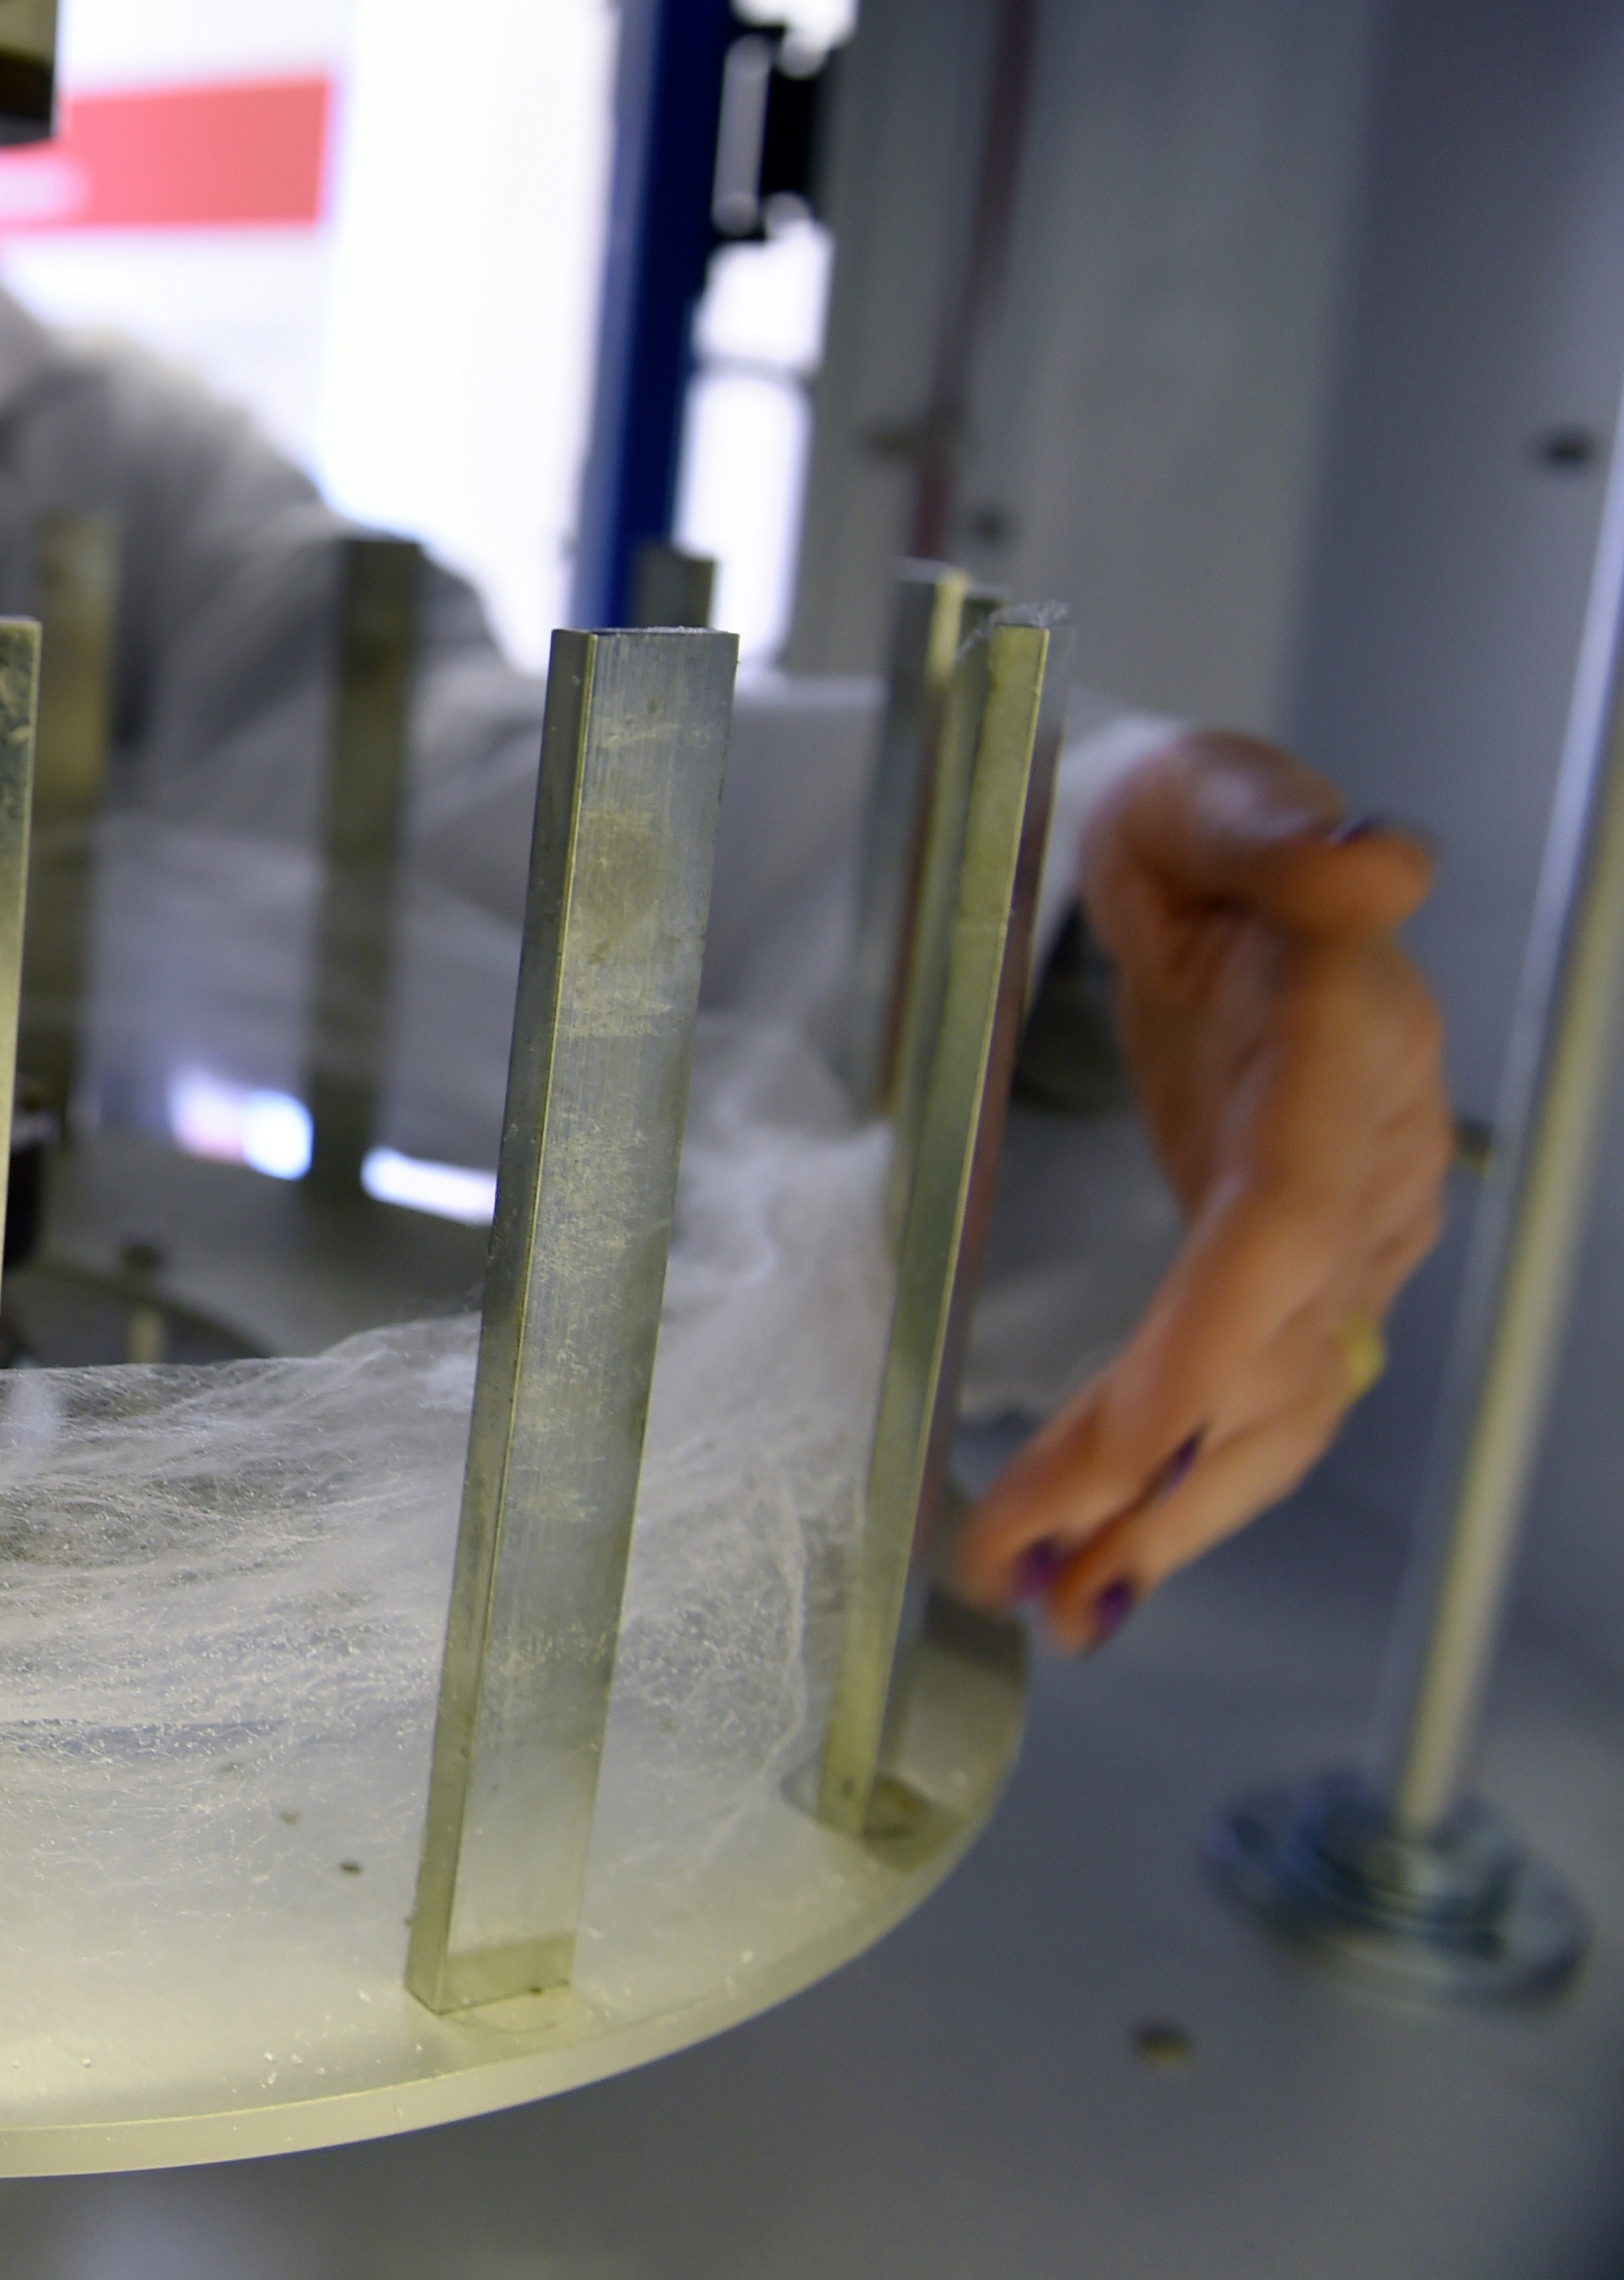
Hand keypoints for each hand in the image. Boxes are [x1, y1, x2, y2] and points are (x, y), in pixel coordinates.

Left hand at [957, 731, 1452, 1648]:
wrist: (1224, 855)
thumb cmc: (1201, 826)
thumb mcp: (1218, 797)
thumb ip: (1277, 830)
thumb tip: (1368, 862)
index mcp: (1342, 1049)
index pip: (1291, 1214)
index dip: (1225, 1327)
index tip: (1137, 1426)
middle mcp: (1366, 1162)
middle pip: (1275, 1346)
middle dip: (1157, 1470)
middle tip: (1032, 1569)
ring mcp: (1345, 1230)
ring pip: (1274, 1404)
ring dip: (1163, 1515)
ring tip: (1050, 1604)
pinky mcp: (1297, 1268)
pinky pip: (1251, 1398)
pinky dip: (1171, 1485)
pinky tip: (1091, 1561)